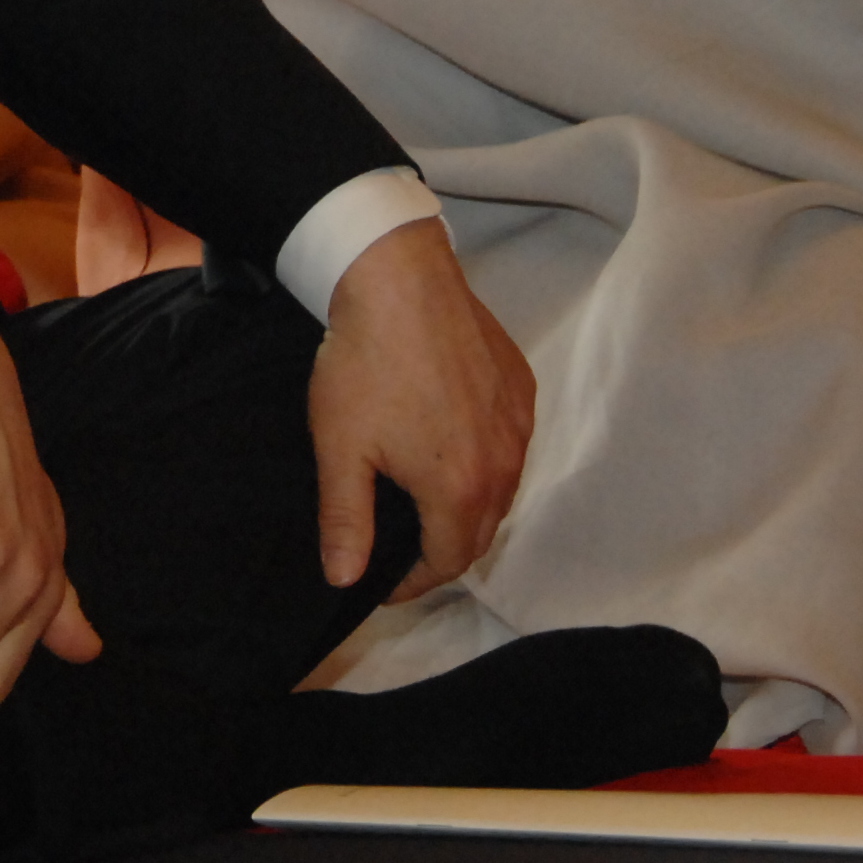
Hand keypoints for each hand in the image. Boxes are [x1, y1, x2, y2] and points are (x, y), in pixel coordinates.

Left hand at [311, 225, 533, 599]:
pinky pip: (511, 444)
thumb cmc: (364, 363)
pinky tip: (452, 447)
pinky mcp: (522, 386)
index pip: (448, 561)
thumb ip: (347, 521)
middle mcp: (503, 461)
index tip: (384, 583)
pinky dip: (487, 462)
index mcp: (460, 487)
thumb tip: (344, 580)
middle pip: (480, 530)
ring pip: (501, 488)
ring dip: (468, 507)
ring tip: (425, 504)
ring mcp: (518, 422)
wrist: (396, 278)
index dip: (413, 582)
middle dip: (443, 551)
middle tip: (403, 551)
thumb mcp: (341, 449)